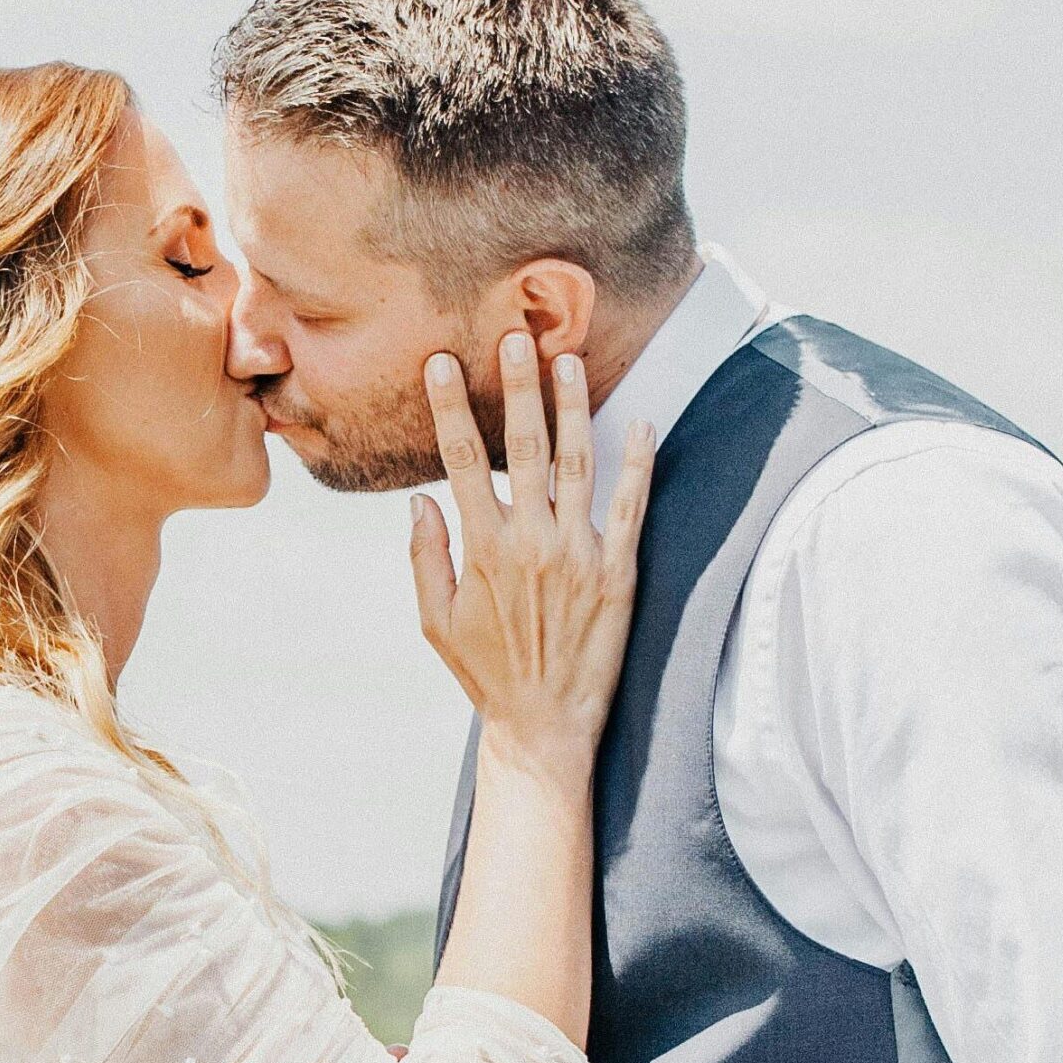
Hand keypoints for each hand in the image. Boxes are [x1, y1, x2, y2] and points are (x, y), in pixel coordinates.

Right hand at [410, 337, 653, 783]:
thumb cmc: (486, 673)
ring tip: (571, 359)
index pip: (461, 460)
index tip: (441, 362)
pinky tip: (643, 423)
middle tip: (516, 337)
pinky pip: (631, 508)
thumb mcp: (434, 621)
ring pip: (579, 462)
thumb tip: (420, 500)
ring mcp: (579, 554)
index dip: (450, 407)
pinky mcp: (619, 573)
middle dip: (518, 386)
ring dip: (575, 407)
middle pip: (523, 446)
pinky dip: (638, 464)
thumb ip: (426, 557)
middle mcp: (532, 541)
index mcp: (483, 548)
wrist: (544, 725)